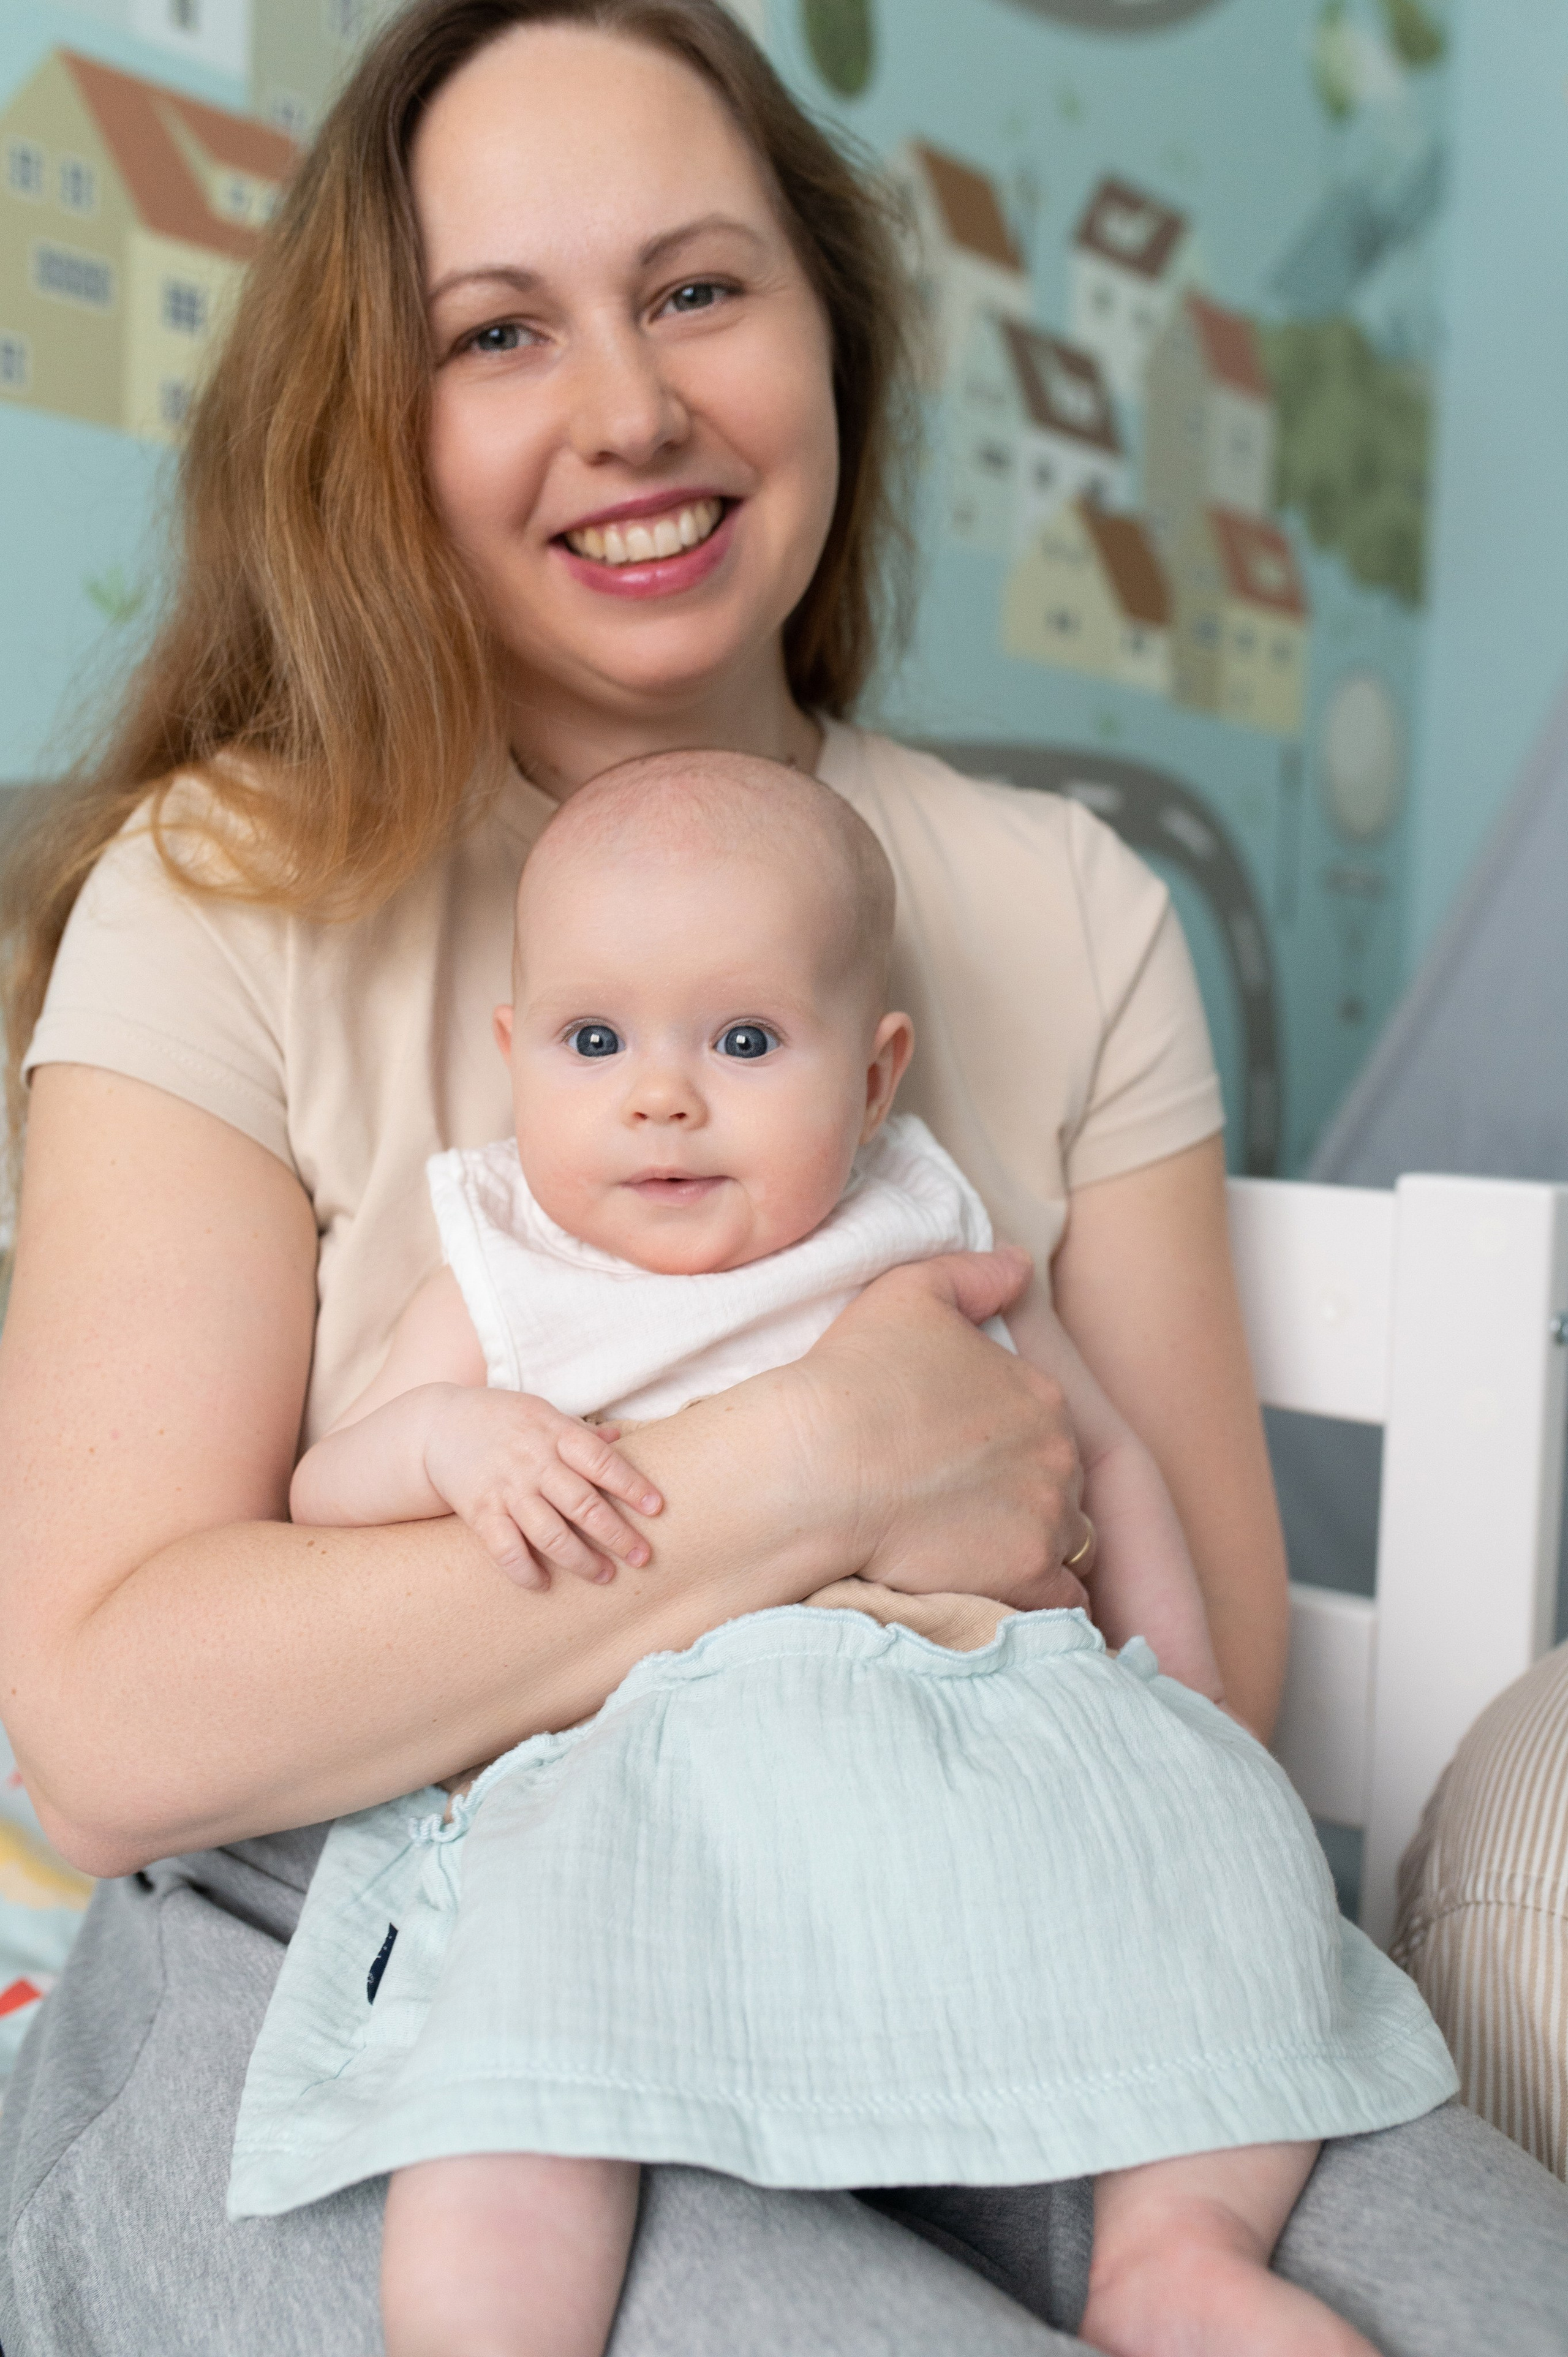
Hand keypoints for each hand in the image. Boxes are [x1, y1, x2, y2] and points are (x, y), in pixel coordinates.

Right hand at [422, 1390, 661, 1589]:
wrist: (436, 1426)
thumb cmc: (500, 1420)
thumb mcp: (541, 1413)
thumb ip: (579, 1432)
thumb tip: (620, 1437)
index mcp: (554, 1433)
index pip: (601, 1462)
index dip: (631, 1485)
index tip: (656, 1508)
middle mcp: (532, 1462)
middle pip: (583, 1504)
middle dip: (616, 1534)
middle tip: (642, 1557)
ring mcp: (505, 1488)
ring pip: (550, 1533)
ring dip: (580, 1560)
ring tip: (604, 1576)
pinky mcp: (479, 1512)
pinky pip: (505, 1549)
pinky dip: (524, 1571)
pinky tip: (542, 1584)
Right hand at [787, 1247, 1090, 1612]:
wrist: (818, 1463)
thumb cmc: (855, 1375)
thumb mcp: (909, 1293)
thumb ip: (972, 1273)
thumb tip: (1019, 1263)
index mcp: (1041, 1394)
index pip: (1048, 1429)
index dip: (1008, 1446)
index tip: (963, 1460)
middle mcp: (1060, 1454)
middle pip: (1060, 1486)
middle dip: (1025, 1497)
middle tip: (964, 1509)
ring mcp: (1048, 1517)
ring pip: (1066, 1543)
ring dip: (1032, 1547)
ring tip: (975, 1554)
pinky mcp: (1027, 1576)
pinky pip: (1060, 1603)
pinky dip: (1037, 1601)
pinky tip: (995, 1593)